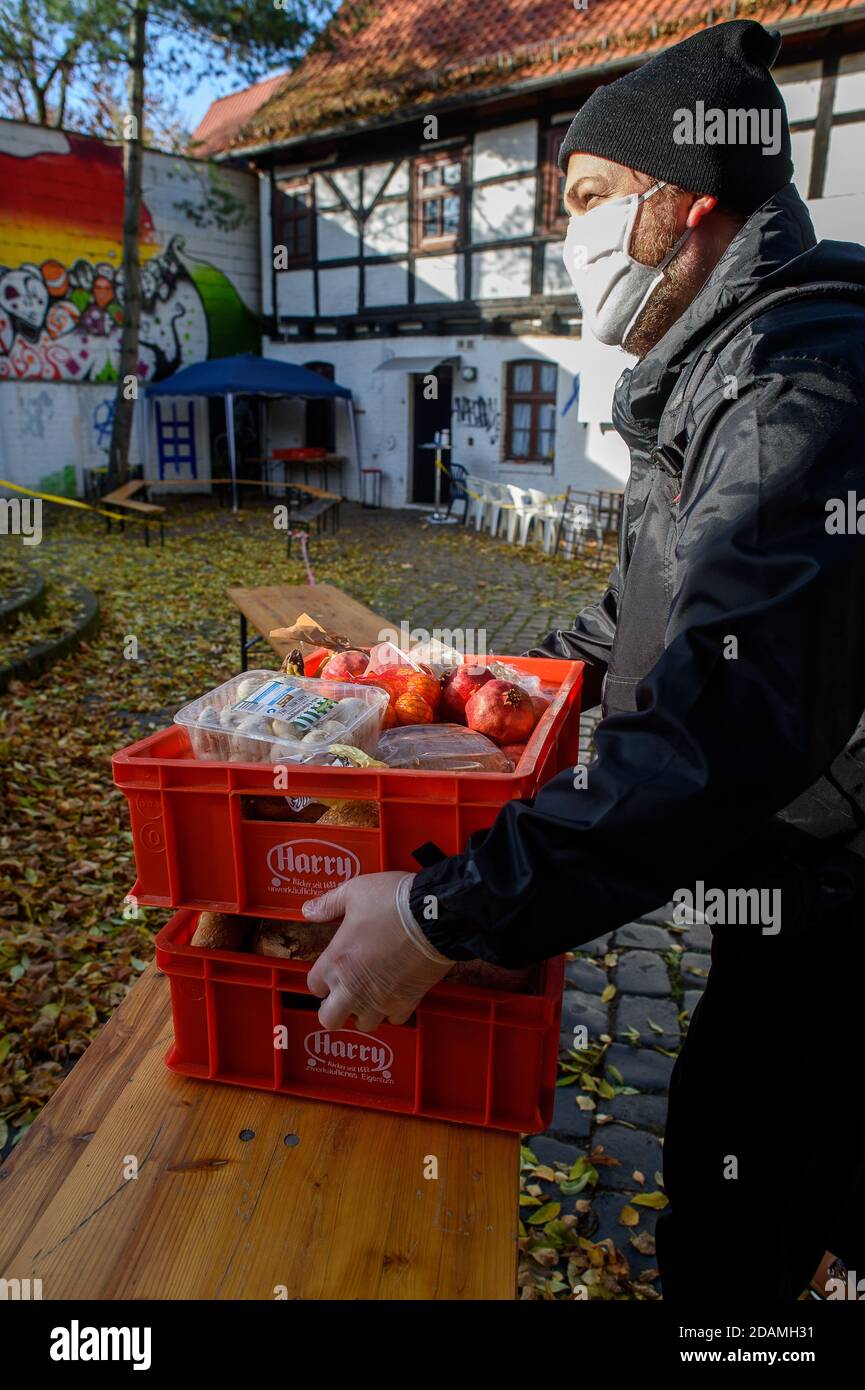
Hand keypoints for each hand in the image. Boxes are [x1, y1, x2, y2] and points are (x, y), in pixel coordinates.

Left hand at [303, 871, 451, 1030]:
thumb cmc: (394, 902)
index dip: (321, 979)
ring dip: (363, 1011)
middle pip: (329, 1018)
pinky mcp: (406, 1002)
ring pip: (363, 1024)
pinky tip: (394, 993)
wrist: (435, 914)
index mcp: (337, 961)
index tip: (330, 971)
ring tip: (370, 993)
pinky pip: (394, 1019)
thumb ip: (328, 904)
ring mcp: (381, 998)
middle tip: (344, 991)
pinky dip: (392, 1010)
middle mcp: (354, 987)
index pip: (313, 987)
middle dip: (334, 1007)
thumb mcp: (354, 892)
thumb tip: (309, 910)